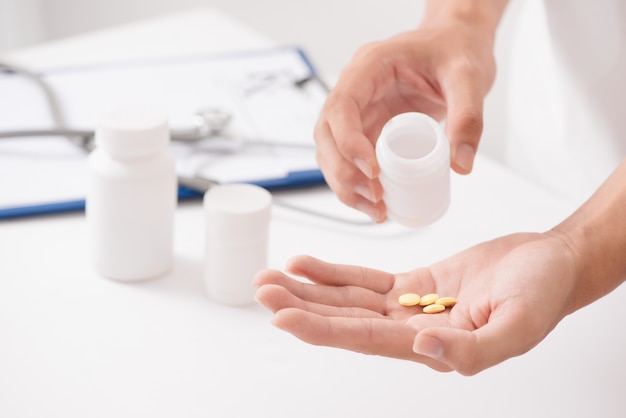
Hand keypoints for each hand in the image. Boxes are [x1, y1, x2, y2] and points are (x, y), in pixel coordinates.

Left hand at [254, 232, 578, 374]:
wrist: (552, 262)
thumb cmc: (543, 293)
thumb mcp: (518, 325)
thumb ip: (472, 349)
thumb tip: (423, 349)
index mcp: (434, 346)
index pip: (364, 339)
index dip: (321, 328)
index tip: (282, 315)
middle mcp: (414, 331)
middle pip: (345, 320)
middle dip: (301, 305)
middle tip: (261, 290)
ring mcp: (411, 307)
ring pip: (348, 299)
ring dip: (309, 288)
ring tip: (271, 276)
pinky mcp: (414, 284)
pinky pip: (365, 280)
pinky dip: (335, 273)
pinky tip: (307, 265)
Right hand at [314, 22, 496, 221]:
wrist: (458, 46)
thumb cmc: (455, 49)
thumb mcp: (468, 77)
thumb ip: (468, 117)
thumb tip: (460, 164)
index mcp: (370, 66)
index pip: (341, 106)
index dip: (347, 141)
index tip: (372, 170)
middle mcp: (357, 89)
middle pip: (327, 134)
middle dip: (344, 172)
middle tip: (375, 196)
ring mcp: (361, 111)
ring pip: (332, 152)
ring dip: (345, 185)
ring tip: (376, 209)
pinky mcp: (370, 129)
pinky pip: (351, 160)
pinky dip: (357, 186)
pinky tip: (376, 205)